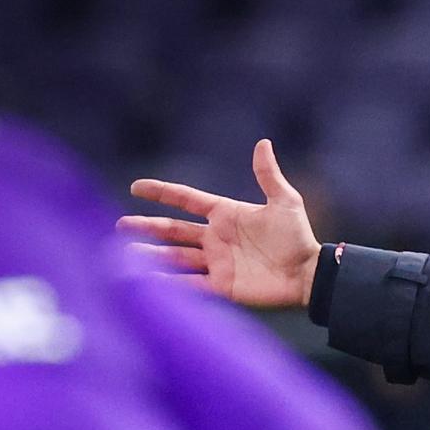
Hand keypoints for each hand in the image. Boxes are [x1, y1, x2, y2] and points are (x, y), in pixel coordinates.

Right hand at [122, 139, 321, 308]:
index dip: (163, 193)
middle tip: (119, 225)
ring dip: (149, 255)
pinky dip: (167, 284)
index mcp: (226, 215)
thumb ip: (268, 175)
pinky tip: (145, 281)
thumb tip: (263, 143)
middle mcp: (215, 238)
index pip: (186, 200)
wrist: (309, 274)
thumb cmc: (298, 237)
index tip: (137, 187)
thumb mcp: (284, 202)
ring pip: (174, 257)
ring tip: (123, 254)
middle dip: (146, 227)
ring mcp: (216, 263)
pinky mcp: (221, 287)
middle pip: (172, 230)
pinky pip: (188, 285)